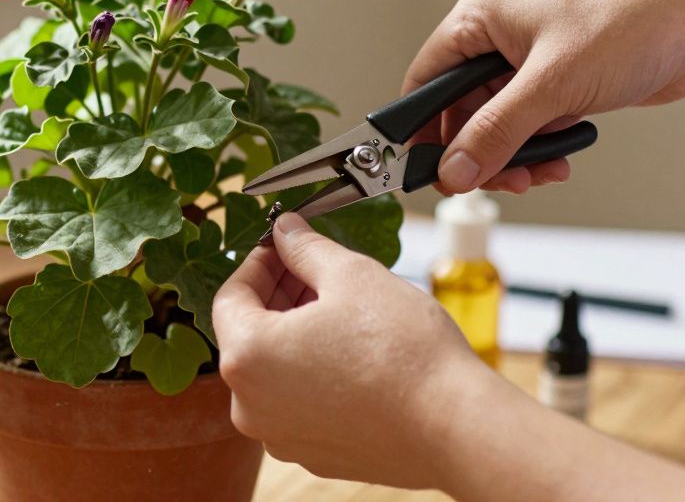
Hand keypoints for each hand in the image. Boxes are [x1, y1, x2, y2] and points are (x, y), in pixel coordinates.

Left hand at [211, 213, 491, 489]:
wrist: (454, 425)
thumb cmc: (403, 352)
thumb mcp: (350, 275)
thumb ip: (305, 249)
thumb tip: (285, 232)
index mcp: (247, 357)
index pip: (230, 297)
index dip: (258, 264)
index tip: (283, 247)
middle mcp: (251, 406)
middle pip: (250, 335)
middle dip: (278, 295)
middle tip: (313, 268)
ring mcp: (282, 435)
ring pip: (274, 371)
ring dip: (297, 333)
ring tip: (339, 306)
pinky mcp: (315, 453)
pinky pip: (300, 402)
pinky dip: (314, 372)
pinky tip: (352, 350)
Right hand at [405, 0, 684, 193]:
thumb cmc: (629, 26)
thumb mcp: (551, 86)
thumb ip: (495, 133)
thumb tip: (453, 171)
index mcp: (479, 18)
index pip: (424, 81)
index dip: (420, 130)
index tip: (427, 170)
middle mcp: (496, 38)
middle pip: (457, 112)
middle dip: (476, 153)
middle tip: (492, 181)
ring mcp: (525, 63)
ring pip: (493, 126)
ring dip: (510, 158)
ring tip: (535, 174)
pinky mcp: (553, 84)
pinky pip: (525, 129)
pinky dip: (536, 151)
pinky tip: (558, 162)